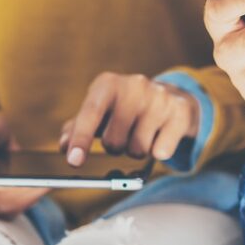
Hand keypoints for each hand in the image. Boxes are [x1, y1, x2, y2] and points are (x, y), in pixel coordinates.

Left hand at [61, 72, 199, 165]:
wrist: (170, 98)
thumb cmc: (125, 108)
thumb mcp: (100, 111)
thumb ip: (77, 127)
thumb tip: (64, 145)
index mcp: (108, 84)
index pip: (91, 113)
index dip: (81, 138)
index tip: (74, 161)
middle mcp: (134, 85)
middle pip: (113, 141)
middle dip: (114, 147)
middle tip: (121, 136)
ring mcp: (159, 97)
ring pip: (137, 149)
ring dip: (136, 151)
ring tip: (141, 134)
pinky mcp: (179, 112)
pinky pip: (162, 151)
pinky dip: (158, 152)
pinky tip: (160, 137)